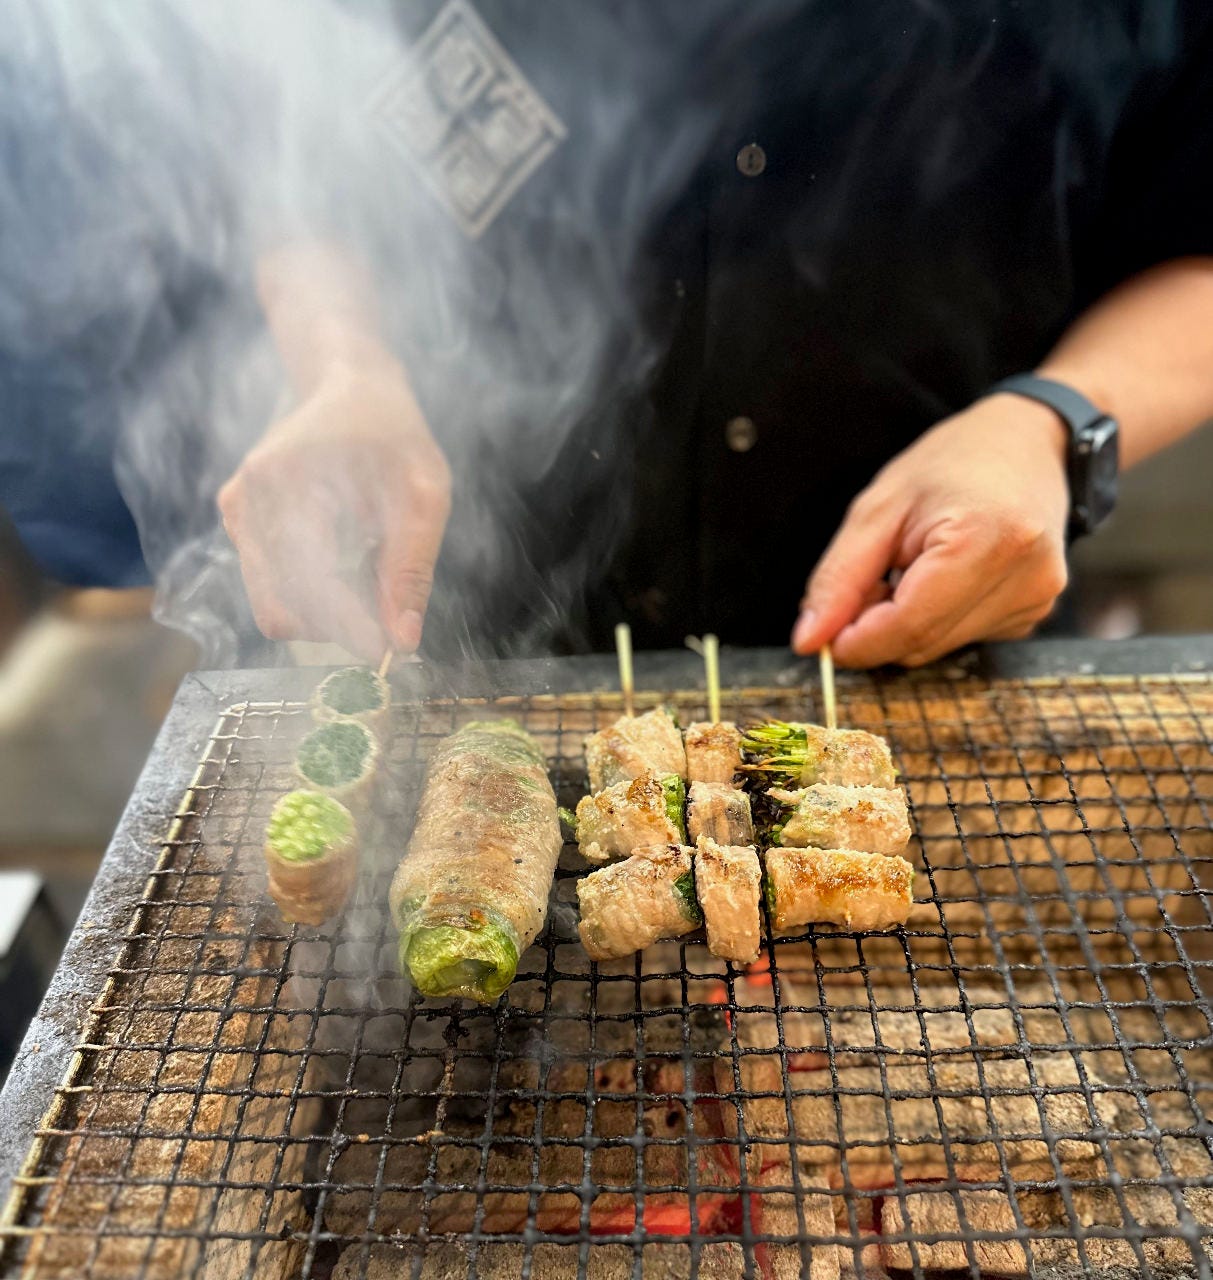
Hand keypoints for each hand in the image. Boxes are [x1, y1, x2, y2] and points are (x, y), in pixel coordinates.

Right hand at [218, 357, 450, 659]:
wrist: (351, 387)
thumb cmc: (394, 435)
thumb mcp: (424, 493)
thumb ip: (412, 567)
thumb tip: (403, 641)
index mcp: (286, 483)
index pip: (309, 585)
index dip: (352, 629)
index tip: (391, 651)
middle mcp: (247, 501)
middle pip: (283, 610)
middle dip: (339, 627)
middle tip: (388, 617)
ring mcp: (235, 512)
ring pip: (273, 607)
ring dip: (326, 613)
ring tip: (370, 574)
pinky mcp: (236, 521)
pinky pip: (269, 586)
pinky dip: (311, 591)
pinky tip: (343, 557)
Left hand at [791, 393, 1070, 666]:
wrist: (1029, 443)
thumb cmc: (951, 464)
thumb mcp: (877, 509)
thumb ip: (839, 580)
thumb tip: (810, 640)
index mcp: (984, 542)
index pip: (908, 627)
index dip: (855, 642)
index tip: (819, 636)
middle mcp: (1024, 579)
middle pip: (921, 644)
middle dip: (876, 629)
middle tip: (865, 582)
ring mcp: (1037, 600)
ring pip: (937, 648)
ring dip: (905, 624)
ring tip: (908, 567)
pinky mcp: (1036, 612)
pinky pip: (961, 638)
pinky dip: (935, 619)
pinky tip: (940, 577)